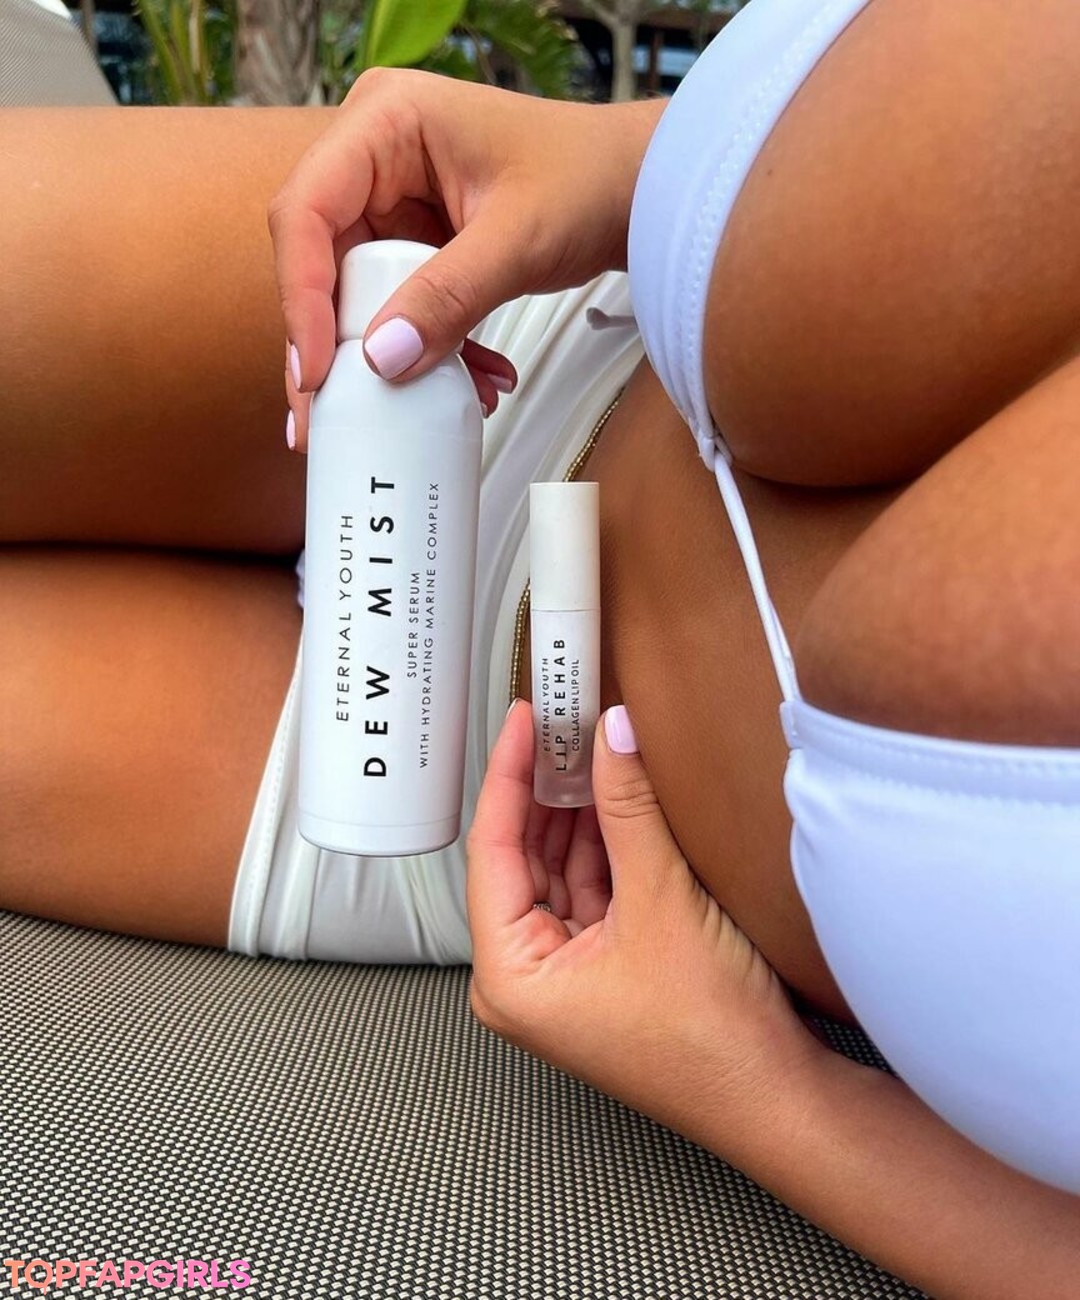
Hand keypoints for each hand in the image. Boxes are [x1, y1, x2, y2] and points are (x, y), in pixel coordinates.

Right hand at [269, 69, 664, 450]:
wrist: (639, 191)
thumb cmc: (591, 179)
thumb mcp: (517, 242)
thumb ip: (448, 299)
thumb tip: (382, 360)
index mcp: (385, 121)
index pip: (307, 211)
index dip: (302, 295)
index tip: (315, 369)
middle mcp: (375, 156)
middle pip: (318, 259)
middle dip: (334, 343)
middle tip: (328, 416)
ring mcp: (394, 201)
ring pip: (356, 293)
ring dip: (389, 357)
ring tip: (419, 408)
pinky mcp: (416, 242)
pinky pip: (397, 306)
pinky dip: (426, 350)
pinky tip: (471, 381)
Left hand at [467, 701, 825, 1154]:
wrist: (777, 1097)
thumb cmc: (710, 1037)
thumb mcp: (660, 899)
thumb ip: (627, 808)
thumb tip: (610, 733)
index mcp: (509, 976)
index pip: (492, 850)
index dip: (508, 775)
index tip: (522, 719)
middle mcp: (524, 978)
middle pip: (522, 859)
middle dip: (545, 790)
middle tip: (561, 723)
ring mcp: (563, 976)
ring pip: (558, 871)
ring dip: (577, 813)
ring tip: (590, 747)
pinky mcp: (601, 971)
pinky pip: (590, 891)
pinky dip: (604, 846)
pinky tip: (616, 798)